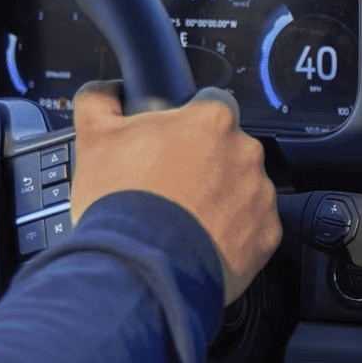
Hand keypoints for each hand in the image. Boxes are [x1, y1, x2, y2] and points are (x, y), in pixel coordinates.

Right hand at [70, 81, 281, 304]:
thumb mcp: (93, 140)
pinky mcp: (267, 234)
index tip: (173, 143)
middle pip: (229, 148)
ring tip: (184, 219)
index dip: (189, 123)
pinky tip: (202, 241)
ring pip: (243, 187)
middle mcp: (245, 152)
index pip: (211, 104)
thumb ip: (100, 103)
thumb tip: (104, 91)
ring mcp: (260, 194)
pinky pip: (254, 225)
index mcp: (211, 121)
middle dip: (206, 163)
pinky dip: (234, 232)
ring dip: (221, 198)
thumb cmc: (120, 203)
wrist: (139, 271)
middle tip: (172, 187)